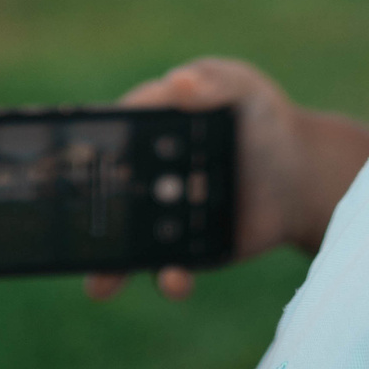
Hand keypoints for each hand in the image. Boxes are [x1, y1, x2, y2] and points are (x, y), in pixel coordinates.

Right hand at [84, 58, 368, 303]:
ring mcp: (165, 221)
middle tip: (67, 241)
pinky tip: (176, 278)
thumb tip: (179, 83)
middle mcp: (147, 180)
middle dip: (81, 225)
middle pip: (106, 203)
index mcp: (147, 134)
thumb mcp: (240, 87)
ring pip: (127, 247)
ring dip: (110, 268)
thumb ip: (211, 82)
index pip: (108, 145)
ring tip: (100, 285)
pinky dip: (167, 279)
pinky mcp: (191, 253)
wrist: (304, 173)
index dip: (84, 157)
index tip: (64, 171)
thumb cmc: (263, 117)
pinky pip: (171, 271)